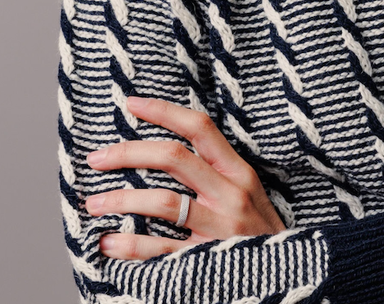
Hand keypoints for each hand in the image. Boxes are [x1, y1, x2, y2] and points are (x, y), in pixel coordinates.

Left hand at [85, 96, 285, 258]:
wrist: (289, 280)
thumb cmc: (258, 234)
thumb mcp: (248, 195)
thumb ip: (216, 174)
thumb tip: (165, 152)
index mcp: (239, 172)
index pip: (200, 128)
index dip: (164, 112)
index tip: (131, 103)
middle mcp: (231, 194)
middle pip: (174, 157)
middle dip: (128, 153)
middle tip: (97, 157)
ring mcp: (220, 229)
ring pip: (163, 201)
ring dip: (121, 200)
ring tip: (94, 204)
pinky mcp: (207, 262)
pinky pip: (161, 250)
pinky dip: (129, 245)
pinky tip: (109, 243)